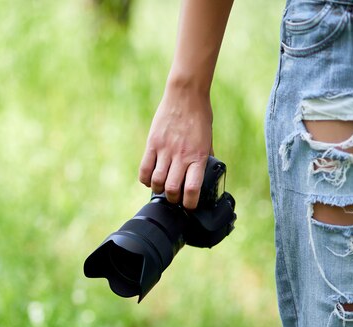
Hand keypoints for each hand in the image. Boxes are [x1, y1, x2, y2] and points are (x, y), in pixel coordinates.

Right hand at [138, 86, 212, 209]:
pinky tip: (150, 179)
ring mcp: (165, 150)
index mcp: (198, 156)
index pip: (192, 189)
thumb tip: (204, 173)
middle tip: (174, 198)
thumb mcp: (207, 139)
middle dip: (172, 199)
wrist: (185, 95)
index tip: (189, 206)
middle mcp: (181, 155)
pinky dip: (146, 179)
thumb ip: (204, 157)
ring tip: (162, 188)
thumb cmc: (199, 116)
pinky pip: (144, 169)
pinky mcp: (152, 143)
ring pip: (157, 182)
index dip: (189, 204)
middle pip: (171, 189)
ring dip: (158, 190)